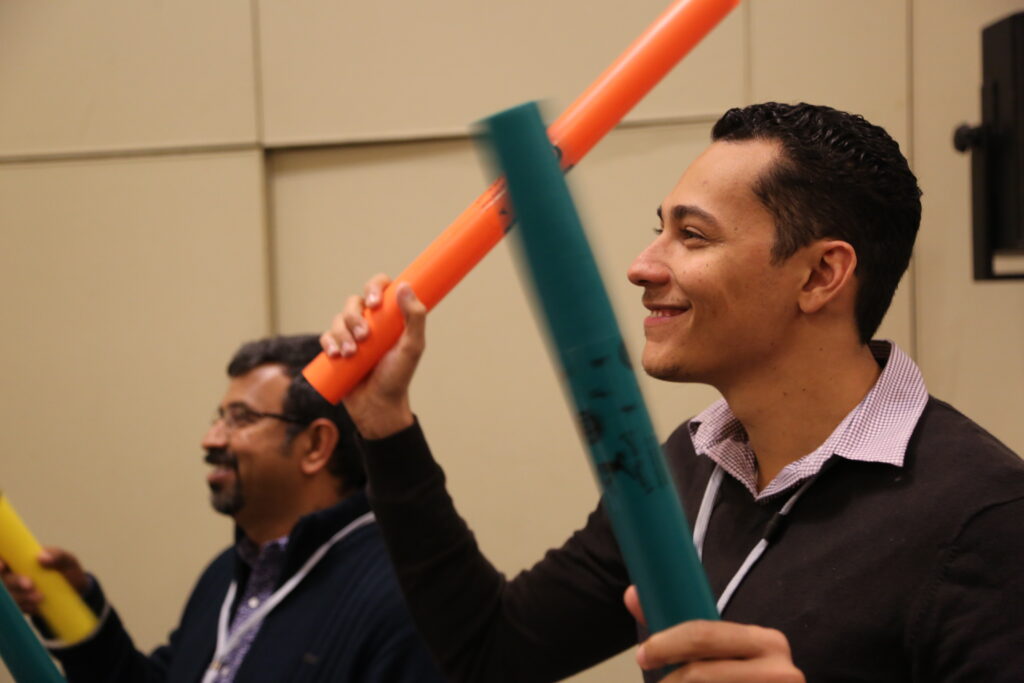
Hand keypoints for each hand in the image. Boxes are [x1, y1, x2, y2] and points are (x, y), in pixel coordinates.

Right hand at [0, 547, 88, 615]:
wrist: (76, 593)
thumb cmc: (68, 571)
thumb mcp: (68, 561)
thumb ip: (57, 556)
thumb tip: (41, 557)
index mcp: (24, 559)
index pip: (4, 558)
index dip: (0, 563)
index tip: (3, 567)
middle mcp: (15, 574)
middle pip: (3, 578)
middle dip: (14, 582)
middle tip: (30, 585)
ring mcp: (16, 590)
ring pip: (7, 595)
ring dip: (20, 597)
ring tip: (39, 598)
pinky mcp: (20, 604)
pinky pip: (13, 608)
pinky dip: (24, 607)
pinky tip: (36, 607)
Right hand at [320, 274, 426, 438]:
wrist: (378, 405)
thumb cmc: (398, 376)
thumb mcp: (412, 347)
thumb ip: (415, 318)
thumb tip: (404, 287)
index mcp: (389, 316)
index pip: (379, 288)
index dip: (374, 287)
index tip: (375, 303)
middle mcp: (370, 322)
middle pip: (354, 302)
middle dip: (355, 317)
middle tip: (364, 337)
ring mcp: (352, 335)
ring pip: (339, 319)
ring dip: (342, 334)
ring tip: (351, 354)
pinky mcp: (337, 349)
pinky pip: (326, 336)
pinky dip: (329, 342)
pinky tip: (336, 355)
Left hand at [624, 585, 803, 681]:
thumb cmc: (742, 678)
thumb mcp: (721, 652)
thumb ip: (680, 628)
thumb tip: (632, 594)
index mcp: (767, 641)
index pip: (705, 635)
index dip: (667, 644)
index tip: (644, 655)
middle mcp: (781, 670)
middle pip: (700, 673)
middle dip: (669, 679)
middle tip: (652, 676)